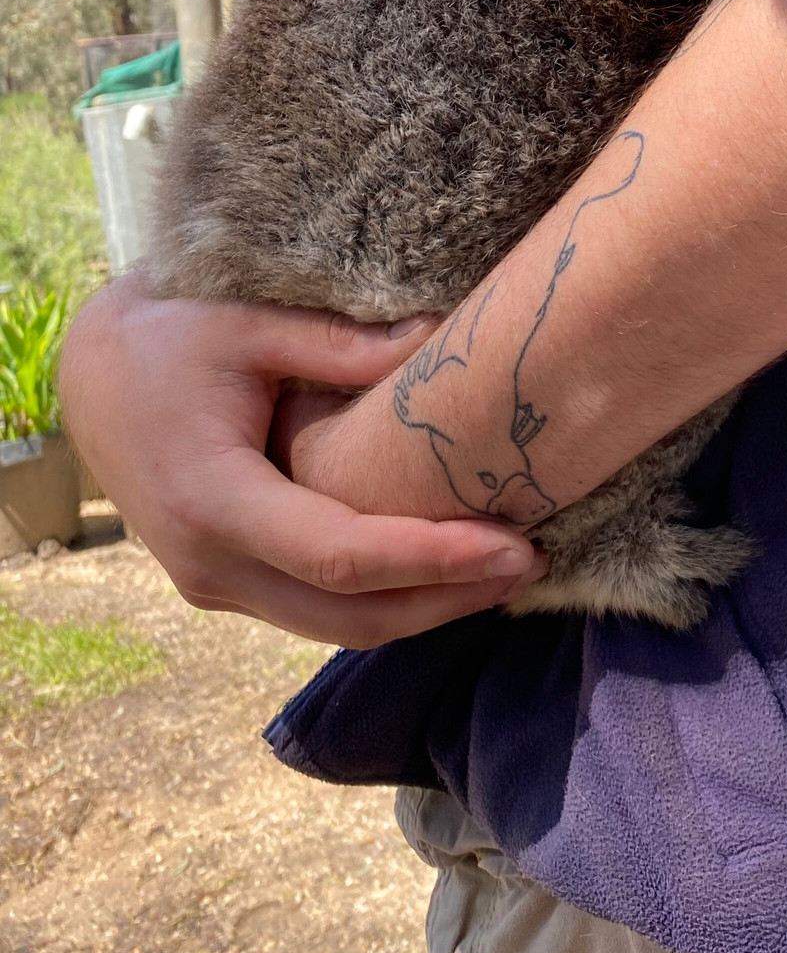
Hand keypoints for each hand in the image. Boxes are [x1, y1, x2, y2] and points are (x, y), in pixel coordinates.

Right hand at [57, 271, 545, 646]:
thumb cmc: (169, 338)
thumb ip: (343, 343)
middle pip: (349, 617)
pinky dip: (386, 599)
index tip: (512, 546)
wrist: (91, 374)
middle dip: (446, 598)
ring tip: (505, 569)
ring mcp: (214, 585)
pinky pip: (317, 610)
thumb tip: (442, 338)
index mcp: (213, 503)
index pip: (342, 557)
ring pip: (336, 628)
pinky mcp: (229, 582)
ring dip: (423, 608)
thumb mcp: (250, 325)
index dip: (432, 559)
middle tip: (530, 562)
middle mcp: (210, 565)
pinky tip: (445, 568)